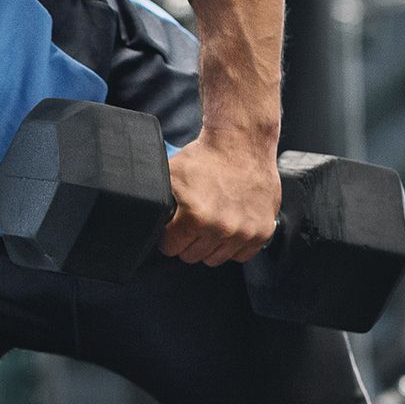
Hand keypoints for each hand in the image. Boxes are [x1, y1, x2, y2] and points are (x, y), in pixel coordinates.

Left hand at [162, 133, 280, 266]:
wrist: (241, 143)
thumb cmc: (205, 157)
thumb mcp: (169, 175)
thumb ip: (157, 201)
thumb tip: (142, 217)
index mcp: (195, 217)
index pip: (171, 248)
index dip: (168, 236)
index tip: (173, 227)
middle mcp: (221, 228)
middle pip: (192, 256)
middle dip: (188, 241)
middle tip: (192, 222)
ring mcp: (244, 232)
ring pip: (215, 259)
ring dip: (210, 245)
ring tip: (210, 223)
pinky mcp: (262, 232)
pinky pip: (241, 256)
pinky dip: (233, 246)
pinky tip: (228, 227)